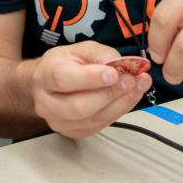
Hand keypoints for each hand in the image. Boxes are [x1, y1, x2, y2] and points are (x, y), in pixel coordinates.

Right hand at [28, 41, 152, 138]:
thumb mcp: (80, 49)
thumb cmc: (65, 65)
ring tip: (137, 87)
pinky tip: (129, 98)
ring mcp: (59, 121)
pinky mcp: (73, 132)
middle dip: (110, 94)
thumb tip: (120, 64)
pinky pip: (100, 126)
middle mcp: (47, 102)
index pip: (63, 79)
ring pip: (93, 119)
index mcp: (45, 75)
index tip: (114, 73)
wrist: (49, 84)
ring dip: (120, 104)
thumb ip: (100, 54)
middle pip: (79, 106)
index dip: (90, 78)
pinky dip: (119, 111)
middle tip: (131, 80)